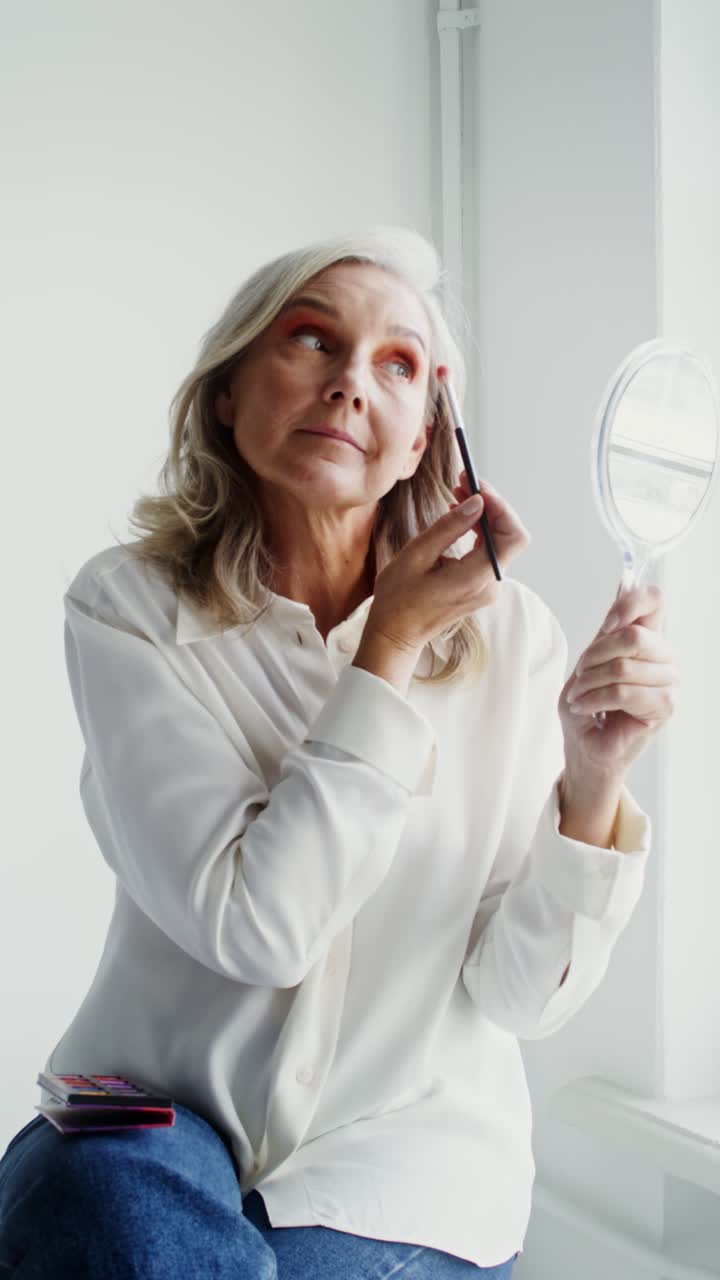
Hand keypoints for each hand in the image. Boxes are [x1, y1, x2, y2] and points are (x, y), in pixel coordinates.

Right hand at [366, 470, 529, 652]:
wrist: (395, 635)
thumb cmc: (398, 599)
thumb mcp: (417, 556)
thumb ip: (450, 528)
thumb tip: (478, 502)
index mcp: (475, 578)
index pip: (512, 536)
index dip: (501, 506)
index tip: (476, 487)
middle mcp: (489, 585)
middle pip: (509, 537)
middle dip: (490, 506)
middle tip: (463, 484)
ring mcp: (486, 588)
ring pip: (499, 543)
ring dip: (483, 516)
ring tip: (456, 496)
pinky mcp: (479, 587)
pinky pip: (488, 553)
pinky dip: (477, 532)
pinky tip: (458, 519)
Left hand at [559, 584, 678, 780]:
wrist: (586, 745)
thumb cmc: (588, 705)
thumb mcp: (590, 659)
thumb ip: (609, 628)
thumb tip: (624, 583)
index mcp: (648, 637)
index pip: (655, 600)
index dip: (631, 603)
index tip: (609, 622)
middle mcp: (664, 655)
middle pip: (633, 636)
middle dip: (595, 656)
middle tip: (581, 675)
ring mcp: (669, 680)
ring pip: (623, 667)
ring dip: (590, 683)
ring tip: (580, 697)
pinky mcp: (665, 706)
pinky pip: (622, 692)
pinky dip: (594, 699)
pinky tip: (585, 707)